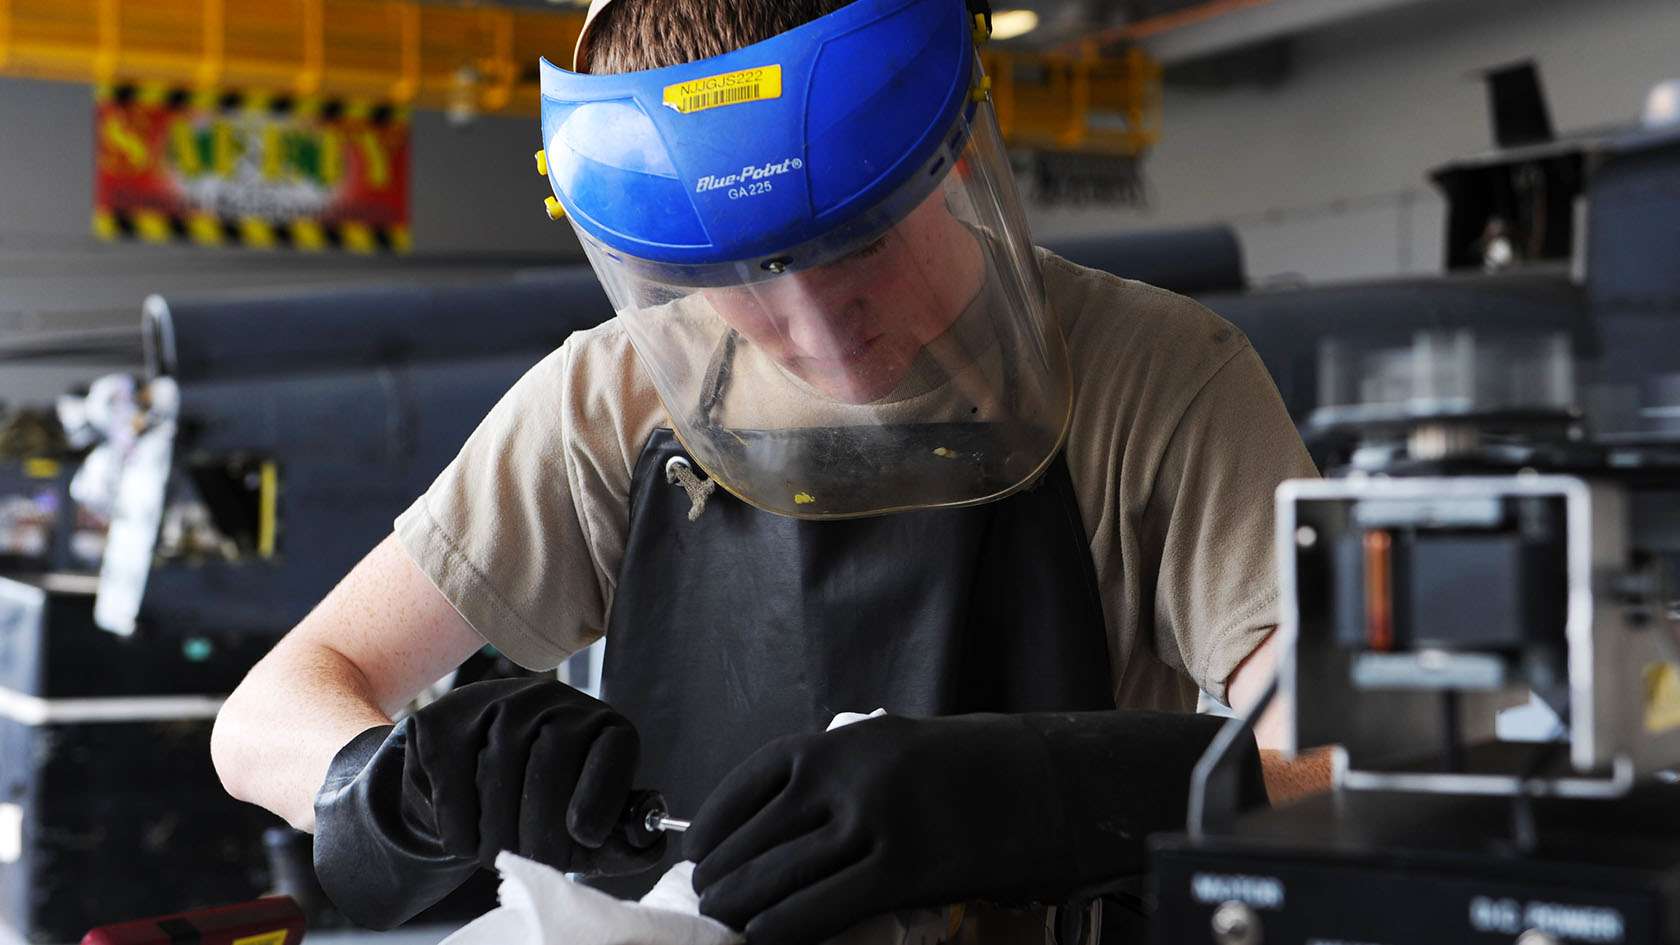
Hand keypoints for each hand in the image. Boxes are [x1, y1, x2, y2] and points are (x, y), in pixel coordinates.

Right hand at [312, 677, 662, 927]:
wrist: (464, 774)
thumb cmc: (542, 803)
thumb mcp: (587, 820)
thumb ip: (620, 839)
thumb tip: (649, 843)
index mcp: (601, 724)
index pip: (613, 750)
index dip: (601, 797)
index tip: (586, 837)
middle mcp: (553, 700)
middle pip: (550, 768)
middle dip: (544, 833)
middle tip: (539, 864)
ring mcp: (495, 703)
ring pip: (499, 778)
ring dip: (499, 836)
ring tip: (502, 854)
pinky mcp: (442, 721)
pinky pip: (452, 784)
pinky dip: (461, 828)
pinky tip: (469, 840)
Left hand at [683, 711, 1259, 944]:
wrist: (1033, 779)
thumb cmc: (954, 769)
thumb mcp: (883, 749)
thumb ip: (827, 779)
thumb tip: (767, 832)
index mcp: (834, 742)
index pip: (746, 786)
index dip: (712, 829)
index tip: (697, 856)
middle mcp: (845, 775)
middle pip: (758, 838)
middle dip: (721, 878)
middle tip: (704, 903)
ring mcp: (874, 820)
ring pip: (783, 875)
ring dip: (742, 907)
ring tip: (724, 924)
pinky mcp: (903, 865)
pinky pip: (825, 906)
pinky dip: (785, 926)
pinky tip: (764, 937)